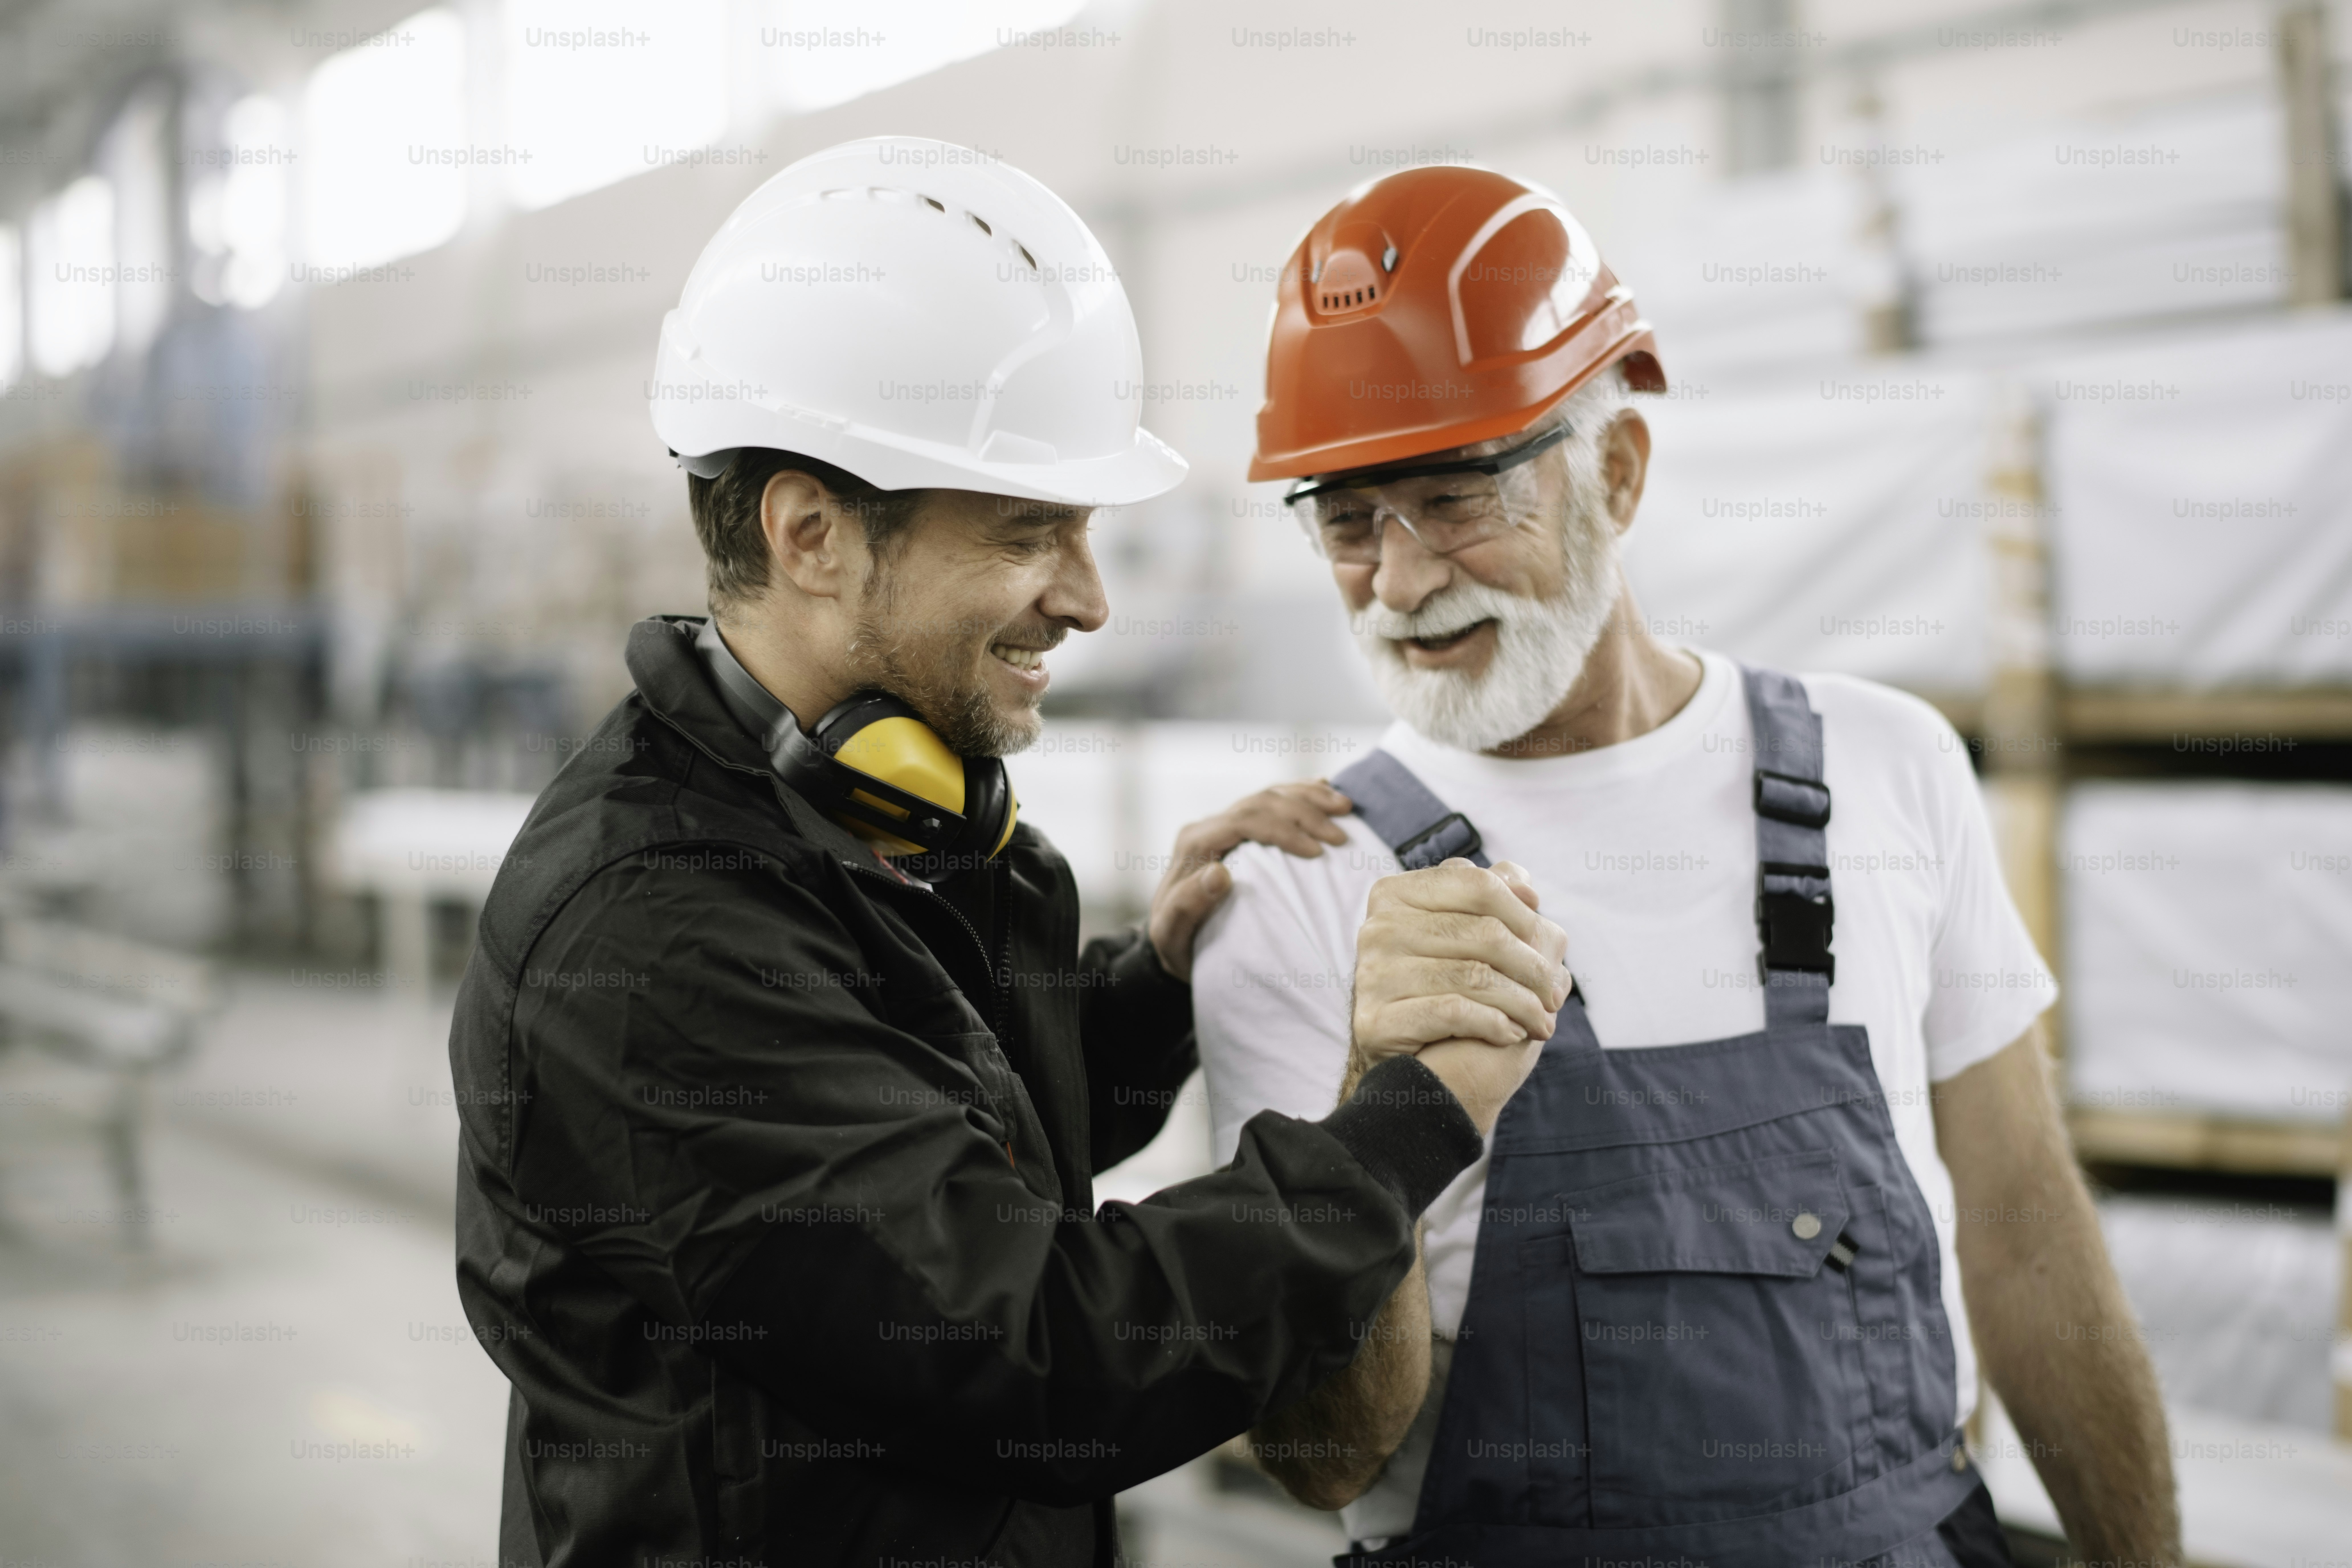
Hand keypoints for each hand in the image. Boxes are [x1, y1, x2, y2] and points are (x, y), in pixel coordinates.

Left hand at [1146, 780, 1353, 981]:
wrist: (1174, 937)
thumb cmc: (1177, 940)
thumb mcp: (1172, 931)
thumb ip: (1189, 904)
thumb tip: (1218, 874)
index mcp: (1194, 843)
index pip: (1243, 821)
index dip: (1282, 830)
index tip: (1317, 851)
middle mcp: (1209, 826)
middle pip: (1261, 803)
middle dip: (1304, 813)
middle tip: (1340, 836)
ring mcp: (1224, 824)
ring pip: (1270, 795)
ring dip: (1309, 797)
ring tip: (1345, 807)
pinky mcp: (1238, 828)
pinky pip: (1272, 801)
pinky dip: (1300, 793)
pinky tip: (1324, 787)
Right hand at [1351, 860, 1568, 1134]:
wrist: (1409, 1064)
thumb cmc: (1446, 989)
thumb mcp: (1467, 934)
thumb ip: (1490, 898)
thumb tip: (1525, 886)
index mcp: (1397, 894)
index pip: (1479, 885)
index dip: (1525, 915)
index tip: (1549, 941)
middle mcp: (1378, 929)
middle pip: (1485, 933)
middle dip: (1534, 967)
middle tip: (1555, 995)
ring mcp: (1372, 974)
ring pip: (1475, 975)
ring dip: (1524, 1003)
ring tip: (1543, 1021)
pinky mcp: (1375, 1020)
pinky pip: (1454, 1011)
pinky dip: (1495, 1024)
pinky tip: (1512, 1034)